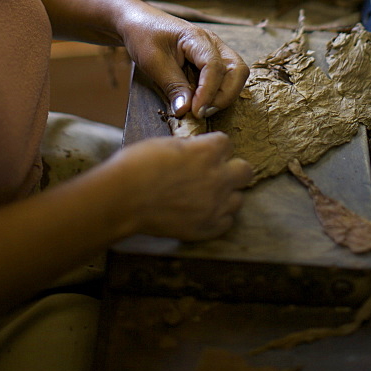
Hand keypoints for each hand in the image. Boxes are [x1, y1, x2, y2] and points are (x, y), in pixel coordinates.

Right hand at [117, 132, 252, 240]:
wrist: (124, 198)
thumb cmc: (139, 165)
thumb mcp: (168, 144)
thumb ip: (191, 149)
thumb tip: (197, 151)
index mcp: (208, 152)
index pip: (227, 143)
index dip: (215, 147)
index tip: (205, 151)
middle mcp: (217, 178)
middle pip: (245, 171)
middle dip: (233, 169)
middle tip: (216, 172)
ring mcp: (214, 206)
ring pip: (238, 199)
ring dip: (226, 195)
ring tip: (207, 195)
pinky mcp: (207, 228)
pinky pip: (226, 222)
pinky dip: (217, 216)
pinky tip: (201, 212)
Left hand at [119, 6, 248, 118]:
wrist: (138, 23)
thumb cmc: (144, 36)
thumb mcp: (153, 62)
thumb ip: (172, 86)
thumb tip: (187, 111)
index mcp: (197, 38)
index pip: (214, 66)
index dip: (208, 92)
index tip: (196, 112)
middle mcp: (213, 42)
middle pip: (237, 70)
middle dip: (224, 95)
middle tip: (201, 112)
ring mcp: (215, 50)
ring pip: (236, 74)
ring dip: (223, 95)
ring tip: (201, 108)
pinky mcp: (211, 60)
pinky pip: (225, 77)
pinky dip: (218, 92)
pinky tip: (200, 101)